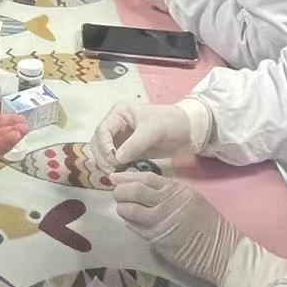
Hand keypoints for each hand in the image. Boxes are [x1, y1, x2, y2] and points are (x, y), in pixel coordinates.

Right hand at [88, 99, 213, 170]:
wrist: (188, 131)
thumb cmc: (171, 123)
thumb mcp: (153, 130)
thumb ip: (134, 144)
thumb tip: (116, 159)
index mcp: (119, 113)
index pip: (102, 130)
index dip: (104, 146)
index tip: (113, 159)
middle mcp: (116, 125)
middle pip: (98, 142)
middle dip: (102, 157)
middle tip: (112, 170)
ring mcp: (121, 139)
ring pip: (103, 153)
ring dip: (106, 163)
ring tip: (117, 172)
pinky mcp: (128, 151)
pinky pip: (114, 160)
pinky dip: (115, 167)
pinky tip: (121, 173)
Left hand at [114, 172, 243, 286]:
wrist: (222, 251)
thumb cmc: (210, 225)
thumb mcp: (192, 199)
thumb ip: (170, 193)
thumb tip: (143, 187)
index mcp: (177, 190)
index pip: (146, 177)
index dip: (127, 176)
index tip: (115, 176)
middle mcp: (168, 202)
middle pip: (134, 191)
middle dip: (120, 191)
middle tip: (117, 194)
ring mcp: (161, 221)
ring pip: (130, 210)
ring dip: (122, 208)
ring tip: (123, 209)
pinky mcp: (158, 239)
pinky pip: (135, 228)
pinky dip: (129, 223)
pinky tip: (131, 222)